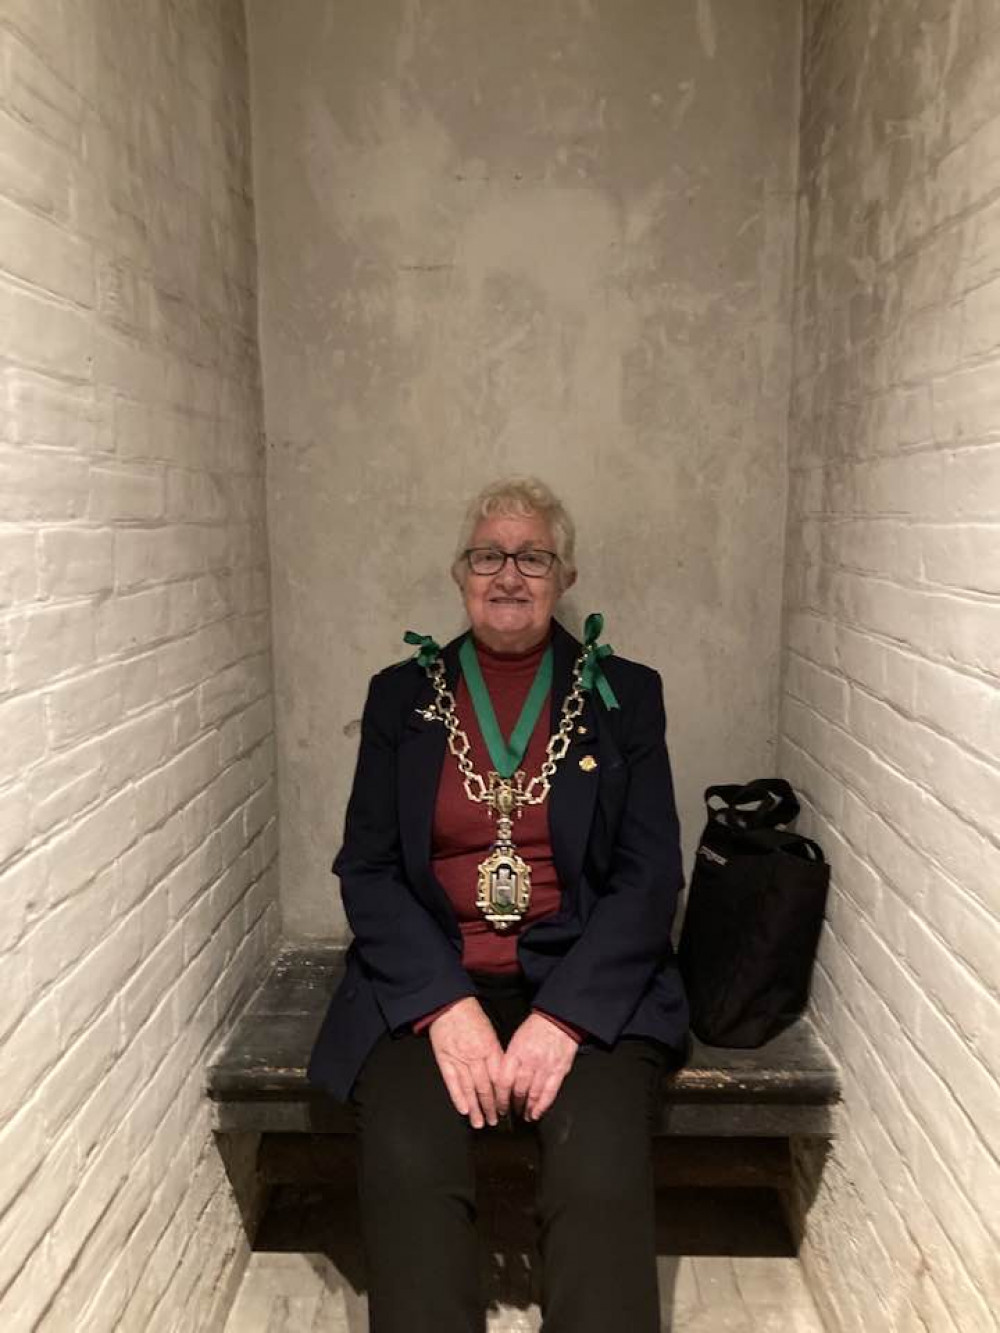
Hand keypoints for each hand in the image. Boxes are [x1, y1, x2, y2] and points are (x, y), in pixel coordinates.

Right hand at [428, 997, 504, 1128]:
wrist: (449, 1005)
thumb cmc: (470, 1016)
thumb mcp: (490, 1031)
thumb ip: (495, 1054)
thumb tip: (502, 1075)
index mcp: (490, 1048)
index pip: (499, 1078)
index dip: (503, 1096)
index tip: (507, 1108)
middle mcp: (476, 1056)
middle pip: (486, 1087)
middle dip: (492, 1106)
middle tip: (496, 1120)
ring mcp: (459, 1059)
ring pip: (470, 1088)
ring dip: (476, 1108)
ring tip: (480, 1122)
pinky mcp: (444, 1059)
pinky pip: (452, 1082)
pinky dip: (458, 1097)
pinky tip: (464, 1110)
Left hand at [496, 1013, 578, 1121]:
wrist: (558, 1020)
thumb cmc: (536, 1028)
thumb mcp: (515, 1040)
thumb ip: (509, 1060)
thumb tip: (502, 1080)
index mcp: (516, 1052)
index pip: (504, 1081)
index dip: (500, 1098)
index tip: (498, 1106)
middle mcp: (530, 1061)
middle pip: (518, 1090)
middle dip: (513, 1105)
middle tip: (510, 1114)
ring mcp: (545, 1067)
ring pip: (533, 1094)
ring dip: (527, 1108)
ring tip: (524, 1116)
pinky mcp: (559, 1071)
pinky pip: (550, 1093)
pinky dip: (542, 1106)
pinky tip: (537, 1113)